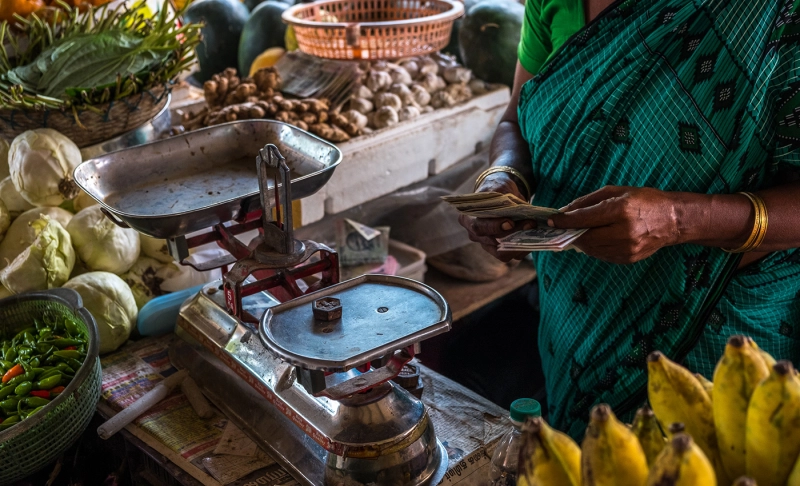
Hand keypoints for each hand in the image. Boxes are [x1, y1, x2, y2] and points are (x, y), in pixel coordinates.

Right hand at [457, 172, 534, 261]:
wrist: (502, 195)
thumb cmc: (497, 190)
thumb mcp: (499, 188)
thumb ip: (503, 198)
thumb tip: (515, 210)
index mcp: (468, 218)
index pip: (479, 227)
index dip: (494, 226)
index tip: (510, 222)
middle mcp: (475, 235)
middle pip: (492, 241)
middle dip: (513, 233)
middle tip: (530, 223)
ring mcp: (487, 245)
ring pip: (503, 253)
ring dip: (521, 243)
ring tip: (534, 229)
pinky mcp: (500, 250)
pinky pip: (513, 255)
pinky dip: (525, 248)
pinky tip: (536, 237)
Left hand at [548, 186, 680, 263]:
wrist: (673, 220)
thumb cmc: (644, 200)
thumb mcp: (617, 192)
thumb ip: (589, 201)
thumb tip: (566, 211)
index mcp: (620, 210)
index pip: (584, 219)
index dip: (564, 220)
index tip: (552, 220)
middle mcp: (623, 231)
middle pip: (585, 237)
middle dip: (570, 232)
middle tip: (562, 228)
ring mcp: (627, 248)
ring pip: (591, 249)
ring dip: (581, 241)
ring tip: (577, 232)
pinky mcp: (628, 258)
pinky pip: (602, 255)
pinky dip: (594, 248)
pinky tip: (594, 239)